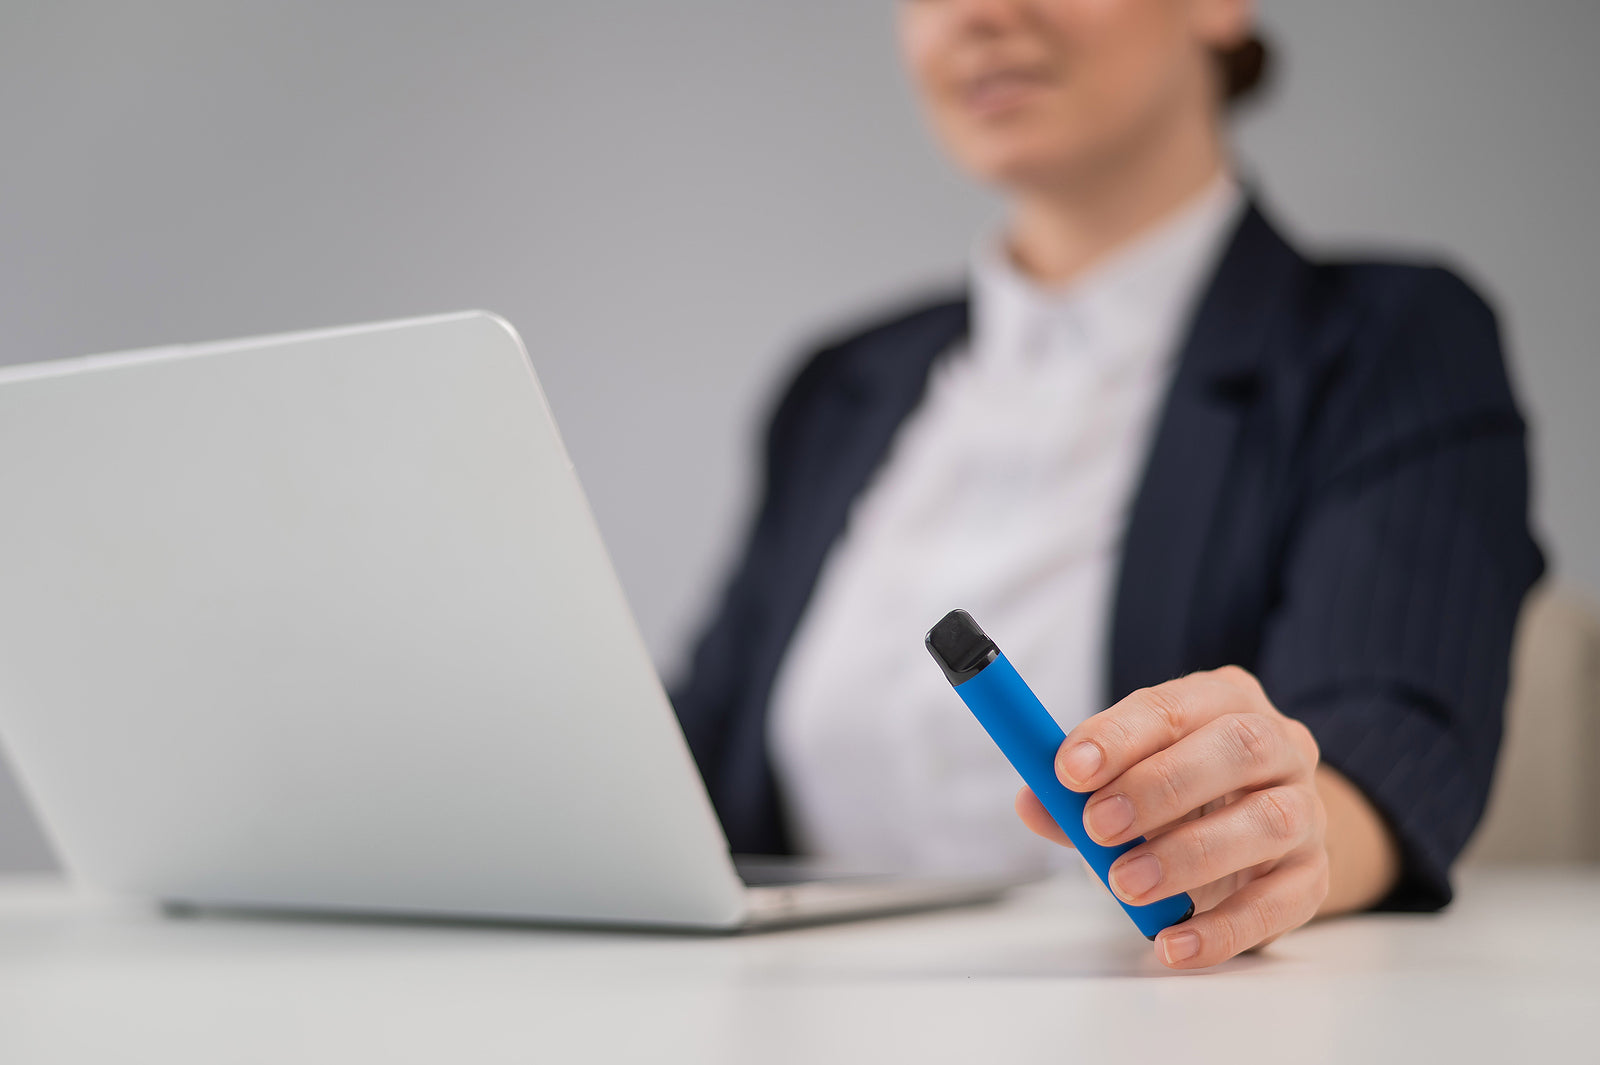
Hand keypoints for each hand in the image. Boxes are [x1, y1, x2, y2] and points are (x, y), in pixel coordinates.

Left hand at [1015, 666, 1328, 968]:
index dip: (1119, 736)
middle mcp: (1279, 744)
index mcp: (1223, 700)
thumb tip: (1032, 803)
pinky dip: (1224, 928)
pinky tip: (1173, 942)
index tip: (1068, 770)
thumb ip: (1076, 793)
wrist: (1256, 840)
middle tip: (1098, 825)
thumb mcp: (1125, 780)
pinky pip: (1280, 902)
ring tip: (1126, 884)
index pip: (1174, 706)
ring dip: (1188, 854)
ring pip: (1268, 822)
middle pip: (1236, 748)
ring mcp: (1307, 810)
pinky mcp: (1314, 876)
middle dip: (1159, 786)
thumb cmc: (1178, 796)